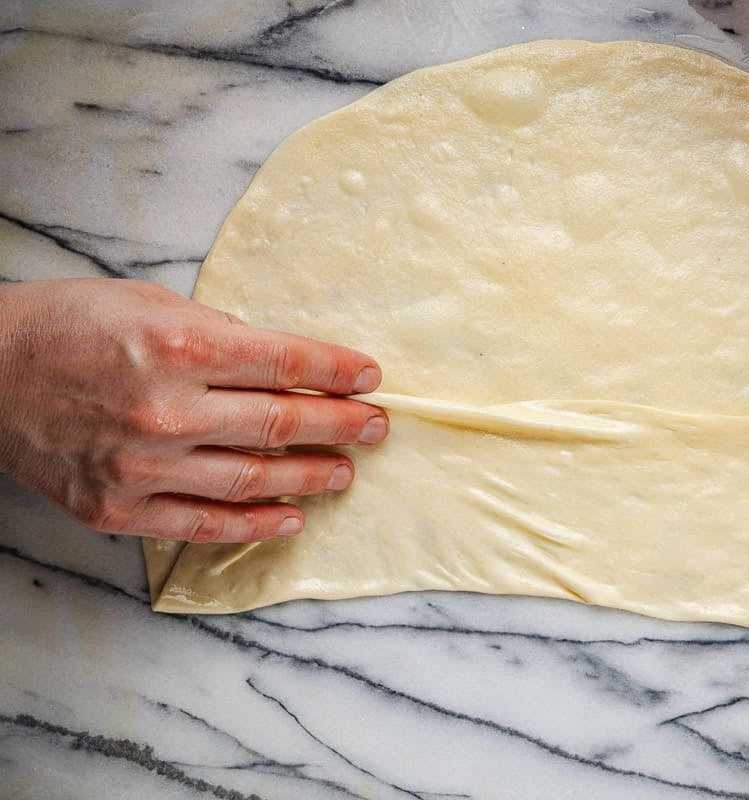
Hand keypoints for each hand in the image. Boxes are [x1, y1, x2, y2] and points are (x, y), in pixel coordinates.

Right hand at [0, 278, 388, 541]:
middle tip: (377, 427)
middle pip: (281, 424)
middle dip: (342, 425)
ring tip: (346, 471)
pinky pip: (204, 523)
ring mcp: (142, 466)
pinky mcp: (118, 508)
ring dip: (311, 477)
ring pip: (253, 479)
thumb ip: (222, 334)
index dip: (338, 373)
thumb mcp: (152, 303)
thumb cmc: (69, 325)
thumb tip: (282, 363)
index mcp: (179, 345)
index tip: (372, 378)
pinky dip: (255, 524)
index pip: (286, 365)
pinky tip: (292, 520)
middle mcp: (167, 409)